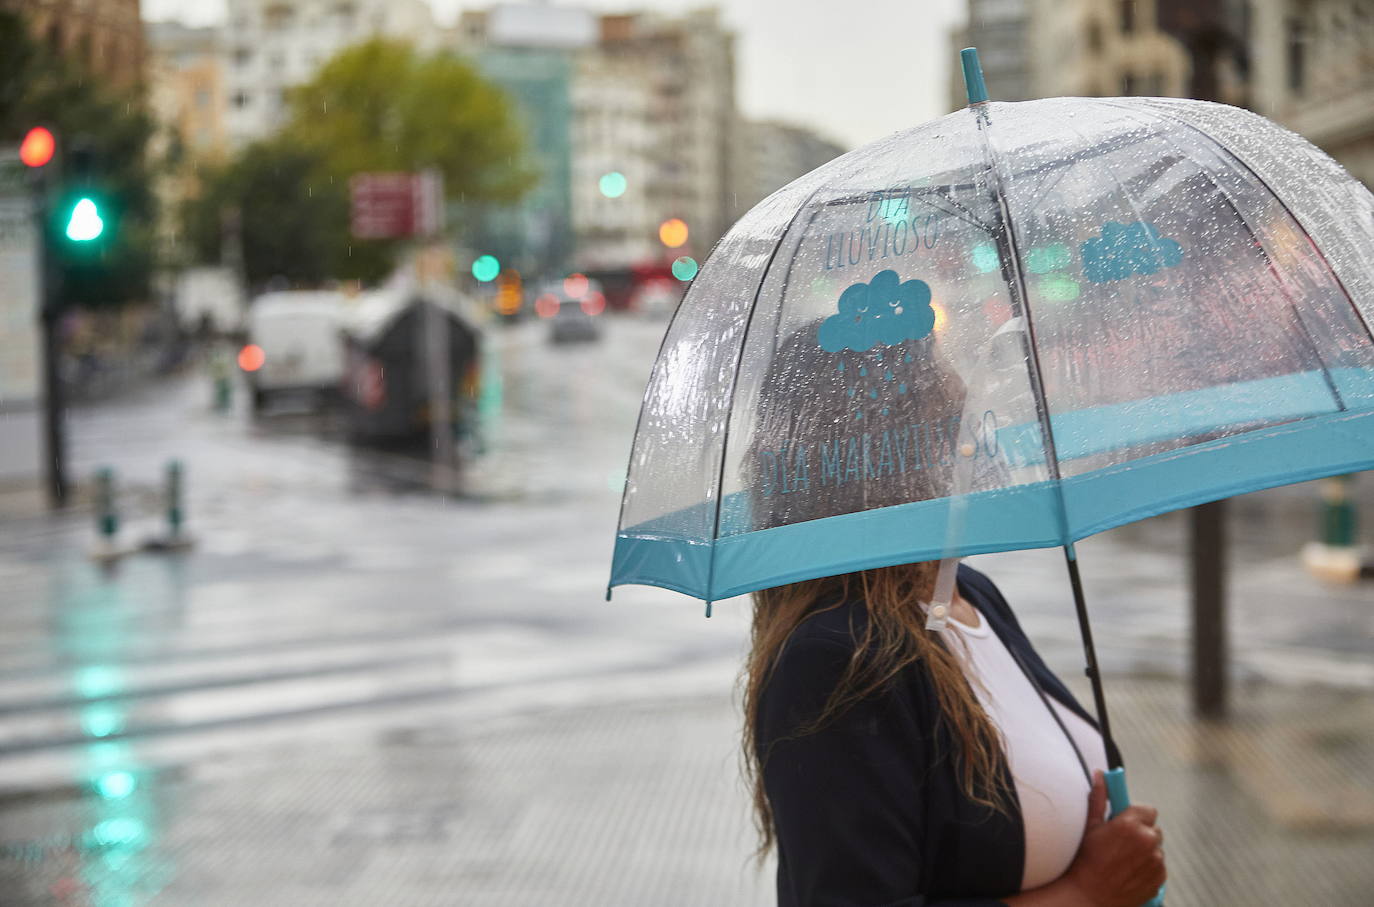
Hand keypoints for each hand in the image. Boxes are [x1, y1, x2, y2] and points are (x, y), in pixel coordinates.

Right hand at [1062, 771, 1165, 906]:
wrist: (1089, 896)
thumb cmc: (1086, 860)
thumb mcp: (1090, 827)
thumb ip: (1099, 798)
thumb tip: (1100, 775)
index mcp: (1131, 824)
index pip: (1149, 810)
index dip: (1137, 816)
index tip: (1127, 823)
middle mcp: (1148, 841)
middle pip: (1154, 830)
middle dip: (1142, 834)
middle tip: (1123, 845)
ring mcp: (1156, 862)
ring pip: (1156, 850)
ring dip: (1145, 852)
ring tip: (1124, 862)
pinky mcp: (1159, 879)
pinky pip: (1158, 867)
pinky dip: (1148, 868)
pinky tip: (1130, 872)